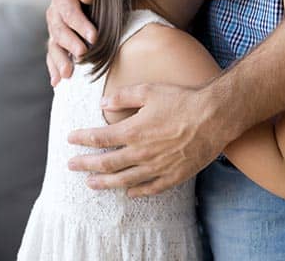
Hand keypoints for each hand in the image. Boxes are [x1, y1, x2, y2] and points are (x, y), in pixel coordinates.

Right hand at [46, 0, 97, 85]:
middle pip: (59, 31)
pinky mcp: (55, 37)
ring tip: (68, 75)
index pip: (70, 12)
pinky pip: (52, 53)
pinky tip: (56, 82)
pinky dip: (53, 67)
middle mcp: (53, 13)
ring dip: (59, 60)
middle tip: (83, 55)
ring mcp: (53, 27)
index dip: (80, 25)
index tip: (94, 37)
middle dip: (70, 44)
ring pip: (53, 45)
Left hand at [67, 84, 227, 197]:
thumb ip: (124, 96)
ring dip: (104, 183)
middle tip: (71, 166)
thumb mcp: (150, 90)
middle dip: (86, 165)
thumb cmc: (182, 100)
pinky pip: (150, 189)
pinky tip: (128, 193)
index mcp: (134, 131)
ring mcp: (157, 167)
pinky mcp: (174, 175)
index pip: (100, 138)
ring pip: (124, 180)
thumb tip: (103, 103)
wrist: (215, 117)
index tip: (70, 140)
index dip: (83, 139)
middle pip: (107, 164)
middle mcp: (142, 152)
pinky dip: (136, 192)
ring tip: (90, 184)